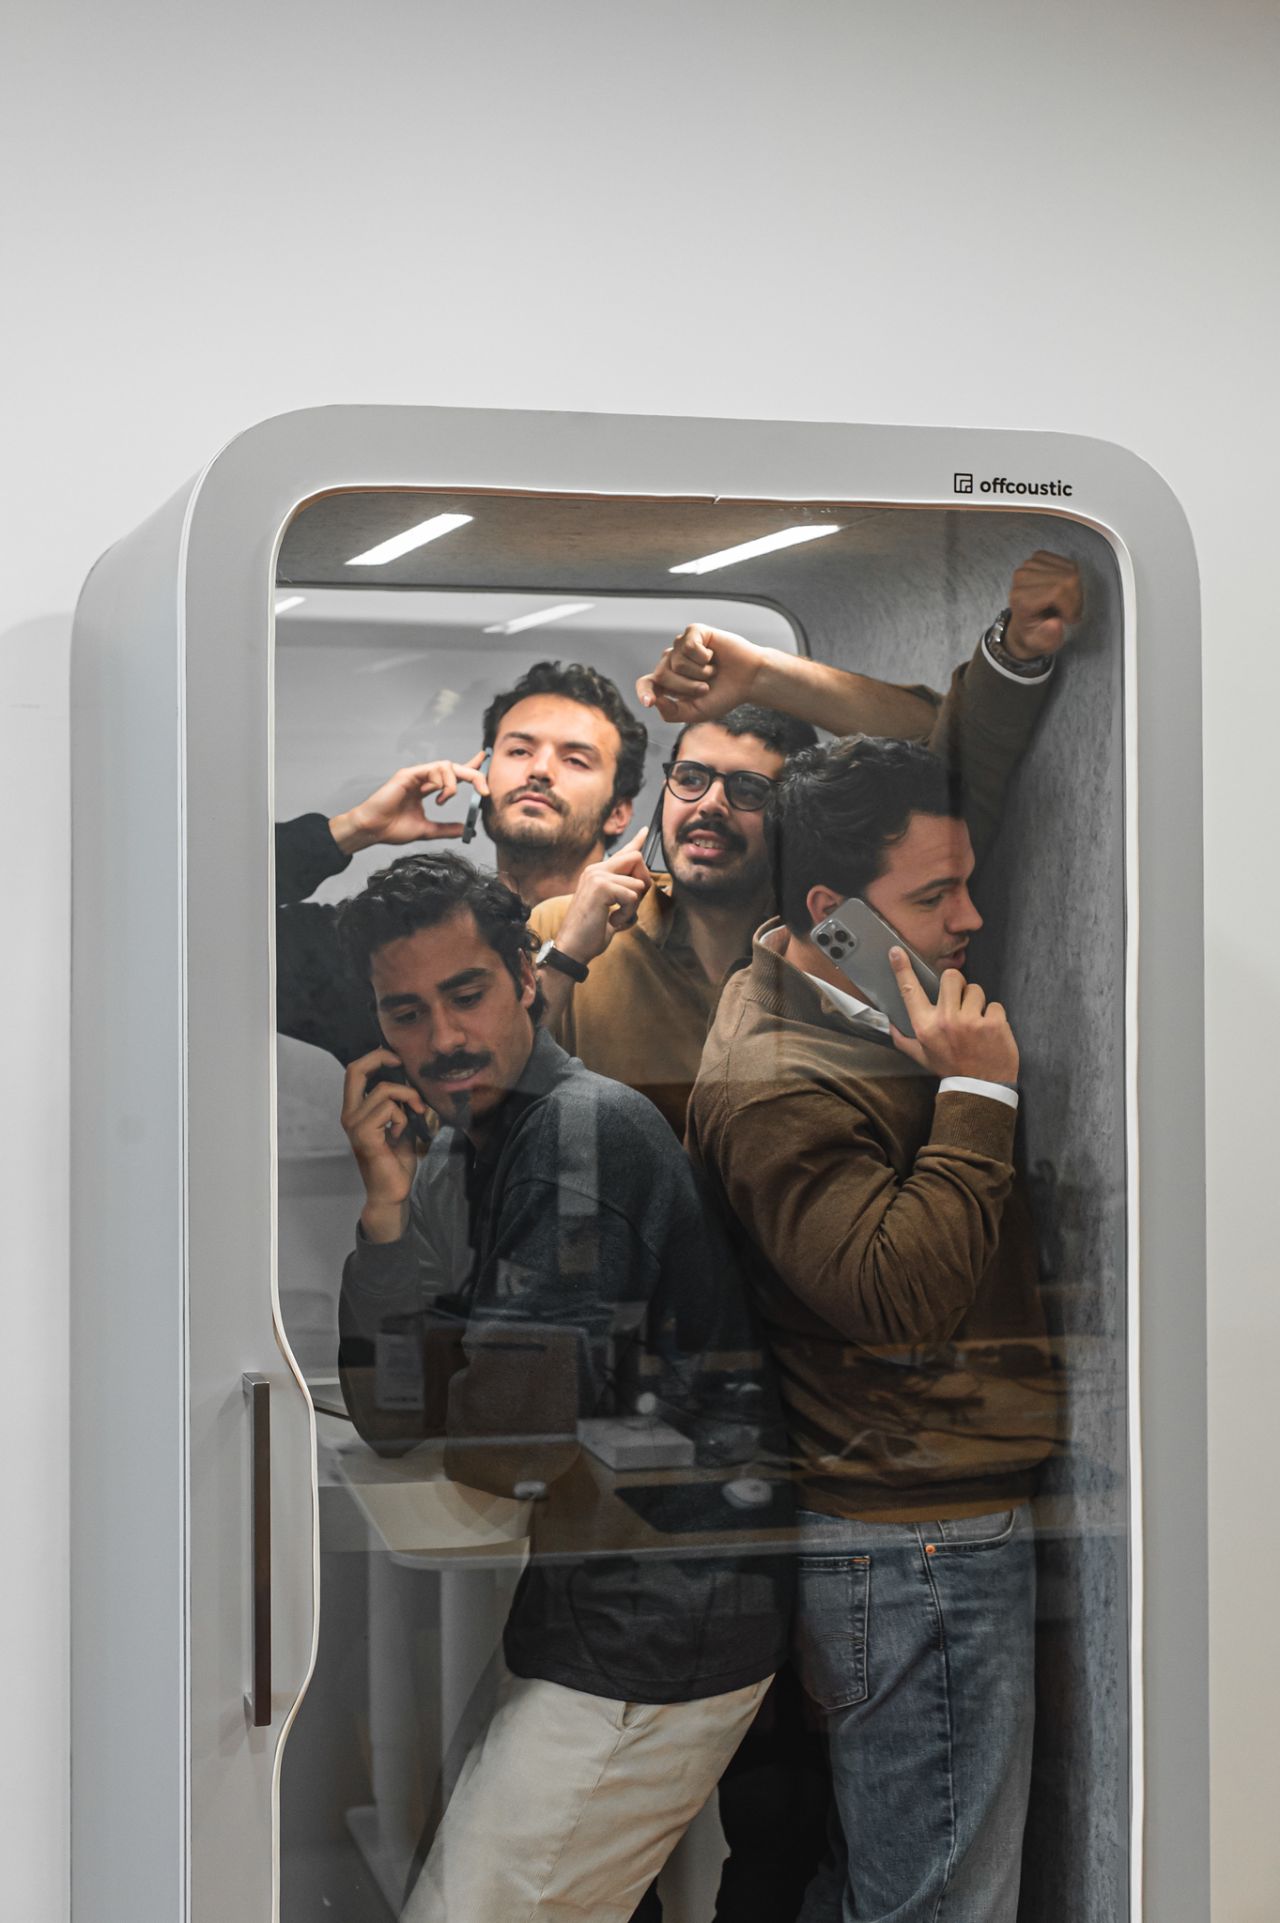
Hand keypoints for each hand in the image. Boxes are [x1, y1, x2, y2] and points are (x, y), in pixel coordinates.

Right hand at [329, 751, 489, 854]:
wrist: (373, 830)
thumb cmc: (392, 829)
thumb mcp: (427, 830)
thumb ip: (445, 829)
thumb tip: (466, 830)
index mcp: (426, 788)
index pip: (452, 775)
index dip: (469, 767)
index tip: (484, 763)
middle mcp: (422, 779)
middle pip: (454, 768)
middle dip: (473, 773)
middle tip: (484, 789)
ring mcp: (415, 775)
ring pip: (446, 766)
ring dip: (455, 782)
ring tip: (448, 798)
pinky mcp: (408, 774)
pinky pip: (433, 769)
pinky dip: (443, 781)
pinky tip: (441, 797)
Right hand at [341, 1048, 425, 1239]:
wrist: (392, 1192)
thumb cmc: (396, 1162)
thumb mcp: (401, 1125)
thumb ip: (399, 1104)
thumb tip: (410, 1079)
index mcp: (356, 1110)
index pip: (355, 1071)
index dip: (375, 1057)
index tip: (397, 1059)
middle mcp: (350, 1115)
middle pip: (356, 1070)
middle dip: (381, 1059)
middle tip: (401, 1063)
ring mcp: (354, 1124)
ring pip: (384, 1090)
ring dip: (408, 1098)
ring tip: (414, 1115)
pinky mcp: (364, 1135)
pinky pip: (390, 1110)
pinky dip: (404, 1118)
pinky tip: (401, 1134)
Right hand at [552, 829, 652, 964]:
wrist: (571, 949)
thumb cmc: (590, 934)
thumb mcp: (610, 910)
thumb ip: (622, 896)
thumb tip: (640, 887)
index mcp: (596, 874)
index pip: (622, 854)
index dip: (637, 842)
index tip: (646, 831)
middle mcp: (596, 870)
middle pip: (636, 858)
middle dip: (643, 883)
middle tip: (628, 905)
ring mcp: (597, 876)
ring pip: (638, 883)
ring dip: (633, 907)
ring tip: (614, 917)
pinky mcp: (601, 887)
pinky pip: (632, 896)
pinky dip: (627, 914)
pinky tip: (611, 921)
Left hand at [636, 624, 766, 722]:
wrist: (749, 680)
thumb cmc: (723, 695)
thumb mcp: (696, 712)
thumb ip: (672, 713)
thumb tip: (654, 700)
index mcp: (669, 681)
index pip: (646, 683)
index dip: (644, 692)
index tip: (649, 702)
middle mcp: (672, 661)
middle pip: (662, 675)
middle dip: (685, 687)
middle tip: (705, 688)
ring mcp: (682, 645)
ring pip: (676, 662)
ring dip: (699, 673)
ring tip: (712, 671)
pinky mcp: (694, 632)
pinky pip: (689, 646)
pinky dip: (704, 657)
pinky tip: (713, 656)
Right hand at [887, 951, 1018, 1084]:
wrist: (982, 1088)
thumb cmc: (951, 1069)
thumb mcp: (922, 1057)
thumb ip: (904, 1040)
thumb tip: (889, 1025)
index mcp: (925, 1027)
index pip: (911, 991)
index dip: (903, 969)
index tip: (897, 951)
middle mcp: (945, 1021)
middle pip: (952, 977)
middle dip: (959, 985)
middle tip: (961, 1002)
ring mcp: (970, 1021)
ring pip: (976, 990)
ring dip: (978, 1004)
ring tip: (977, 1024)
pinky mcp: (993, 1023)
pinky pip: (995, 1005)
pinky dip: (995, 1017)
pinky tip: (991, 1033)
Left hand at [1004, 551, 1082, 660]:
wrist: (1027, 623)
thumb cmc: (1035, 633)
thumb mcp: (1041, 644)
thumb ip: (1048, 637)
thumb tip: (1055, 623)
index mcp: (1020, 598)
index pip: (1058, 591)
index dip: (1071, 606)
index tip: (1069, 619)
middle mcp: (1022, 577)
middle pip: (1067, 579)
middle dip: (1076, 599)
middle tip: (1072, 613)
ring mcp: (1029, 564)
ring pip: (1070, 571)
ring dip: (1075, 590)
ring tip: (1068, 604)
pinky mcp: (1039, 557)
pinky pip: (1069, 564)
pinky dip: (1073, 578)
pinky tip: (1064, 591)